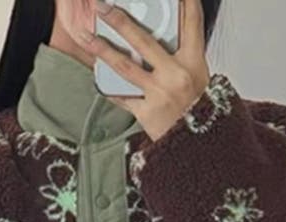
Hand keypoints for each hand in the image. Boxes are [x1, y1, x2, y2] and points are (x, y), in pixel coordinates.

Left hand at [83, 0, 210, 142]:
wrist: (197, 143)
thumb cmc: (197, 108)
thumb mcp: (199, 76)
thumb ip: (181, 54)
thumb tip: (163, 34)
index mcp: (193, 61)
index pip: (191, 21)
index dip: (184, 0)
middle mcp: (176, 74)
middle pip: (144, 40)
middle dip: (120, 20)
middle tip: (102, 7)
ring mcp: (159, 93)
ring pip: (125, 66)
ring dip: (103, 50)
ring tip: (86, 37)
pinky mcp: (146, 112)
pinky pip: (123, 97)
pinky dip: (109, 88)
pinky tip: (96, 77)